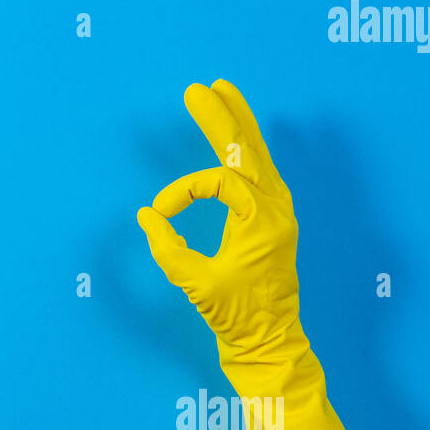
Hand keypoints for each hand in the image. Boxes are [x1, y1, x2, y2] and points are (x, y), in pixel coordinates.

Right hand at [137, 78, 299, 357]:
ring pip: (259, 155)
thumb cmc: (235, 315)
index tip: (159, 213)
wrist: (269, 341)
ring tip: (224, 92)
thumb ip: (166, 247)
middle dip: (222, 116)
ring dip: (239, 123)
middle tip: (198, 89)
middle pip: (247, 149)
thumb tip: (148, 215)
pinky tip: (240, 133)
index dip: (182, 191)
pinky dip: (247, 147)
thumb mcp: (194, 282)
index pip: (217, 181)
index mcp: (262, 219)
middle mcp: (277, 209)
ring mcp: (280, 212)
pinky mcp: (275, 220)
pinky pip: (262, 171)